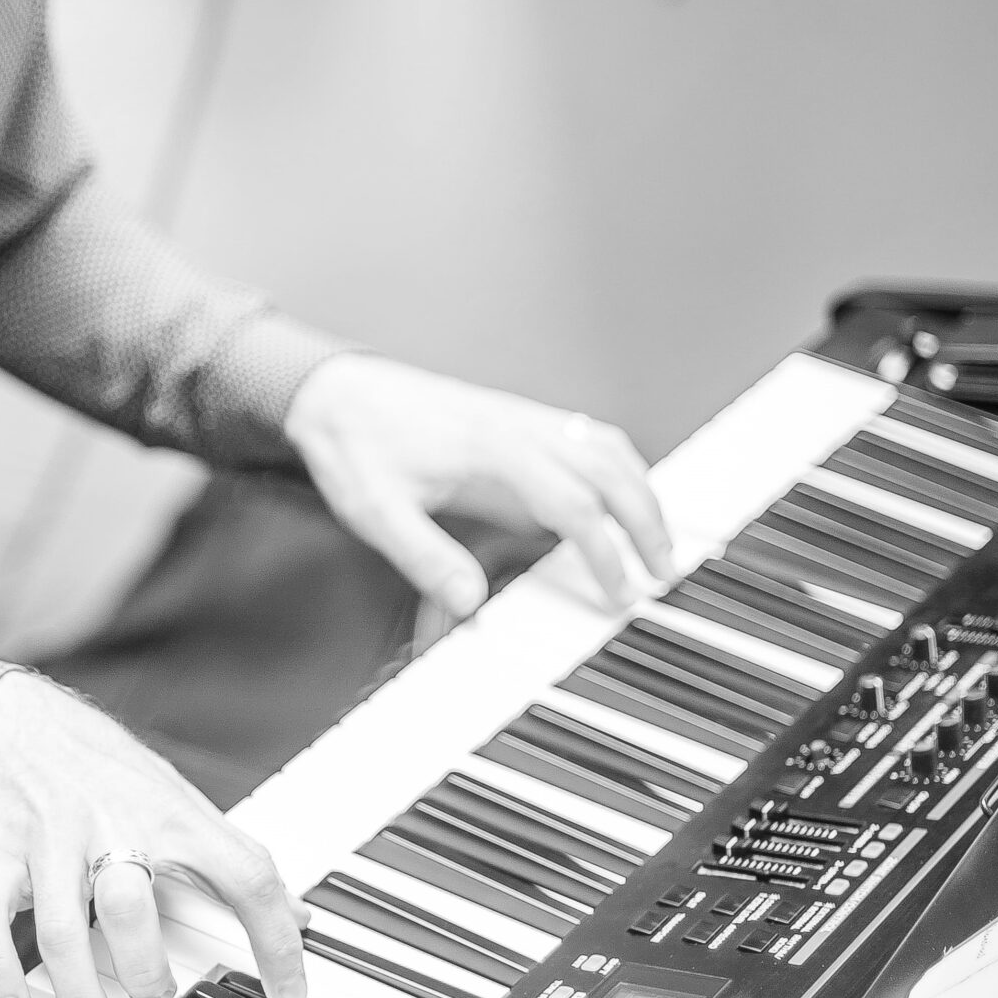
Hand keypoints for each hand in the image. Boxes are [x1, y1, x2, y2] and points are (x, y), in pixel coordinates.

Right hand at [0, 671, 307, 997]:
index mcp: (169, 815)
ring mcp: (47, 843)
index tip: (289, 994)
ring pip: (60, 929)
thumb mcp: (176, 798)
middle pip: (131, 906)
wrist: (5, 720)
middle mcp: (109, 826)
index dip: (275, 939)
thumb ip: (231, 856)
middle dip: (144, 970)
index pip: (242, 874)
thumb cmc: (100, 766)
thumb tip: (297, 913)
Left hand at [285, 353, 676, 618]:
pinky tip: (621, 493)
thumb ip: (426, 558)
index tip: (616, 593)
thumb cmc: (355, 448)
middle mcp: (519, 426)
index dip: (603, 552)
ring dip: (641, 490)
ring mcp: (522, 417)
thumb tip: (472, 605)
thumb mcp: (376, 514)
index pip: (573, 505)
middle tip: (661, 571)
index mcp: (494, 451)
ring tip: (656, 539)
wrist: (335, 392)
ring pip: (607, 446)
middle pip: (611, 469)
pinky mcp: (517, 417)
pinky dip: (619, 465)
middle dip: (647, 521)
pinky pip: (587, 435)